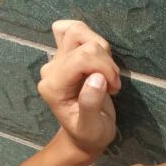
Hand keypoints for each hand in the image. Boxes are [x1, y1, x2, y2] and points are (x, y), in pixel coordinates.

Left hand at [38, 20, 121, 158]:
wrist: (84, 135)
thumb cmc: (89, 134)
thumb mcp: (92, 128)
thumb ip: (90, 105)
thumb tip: (97, 78)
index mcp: (53, 87)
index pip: (80, 58)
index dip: (104, 67)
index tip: (114, 87)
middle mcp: (51, 69)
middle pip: (79, 39)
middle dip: (105, 60)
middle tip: (112, 84)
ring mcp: (56, 60)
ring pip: (77, 30)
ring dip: (101, 49)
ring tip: (107, 74)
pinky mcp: (64, 54)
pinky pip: (74, 30)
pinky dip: (93, 40)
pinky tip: (100, 61)